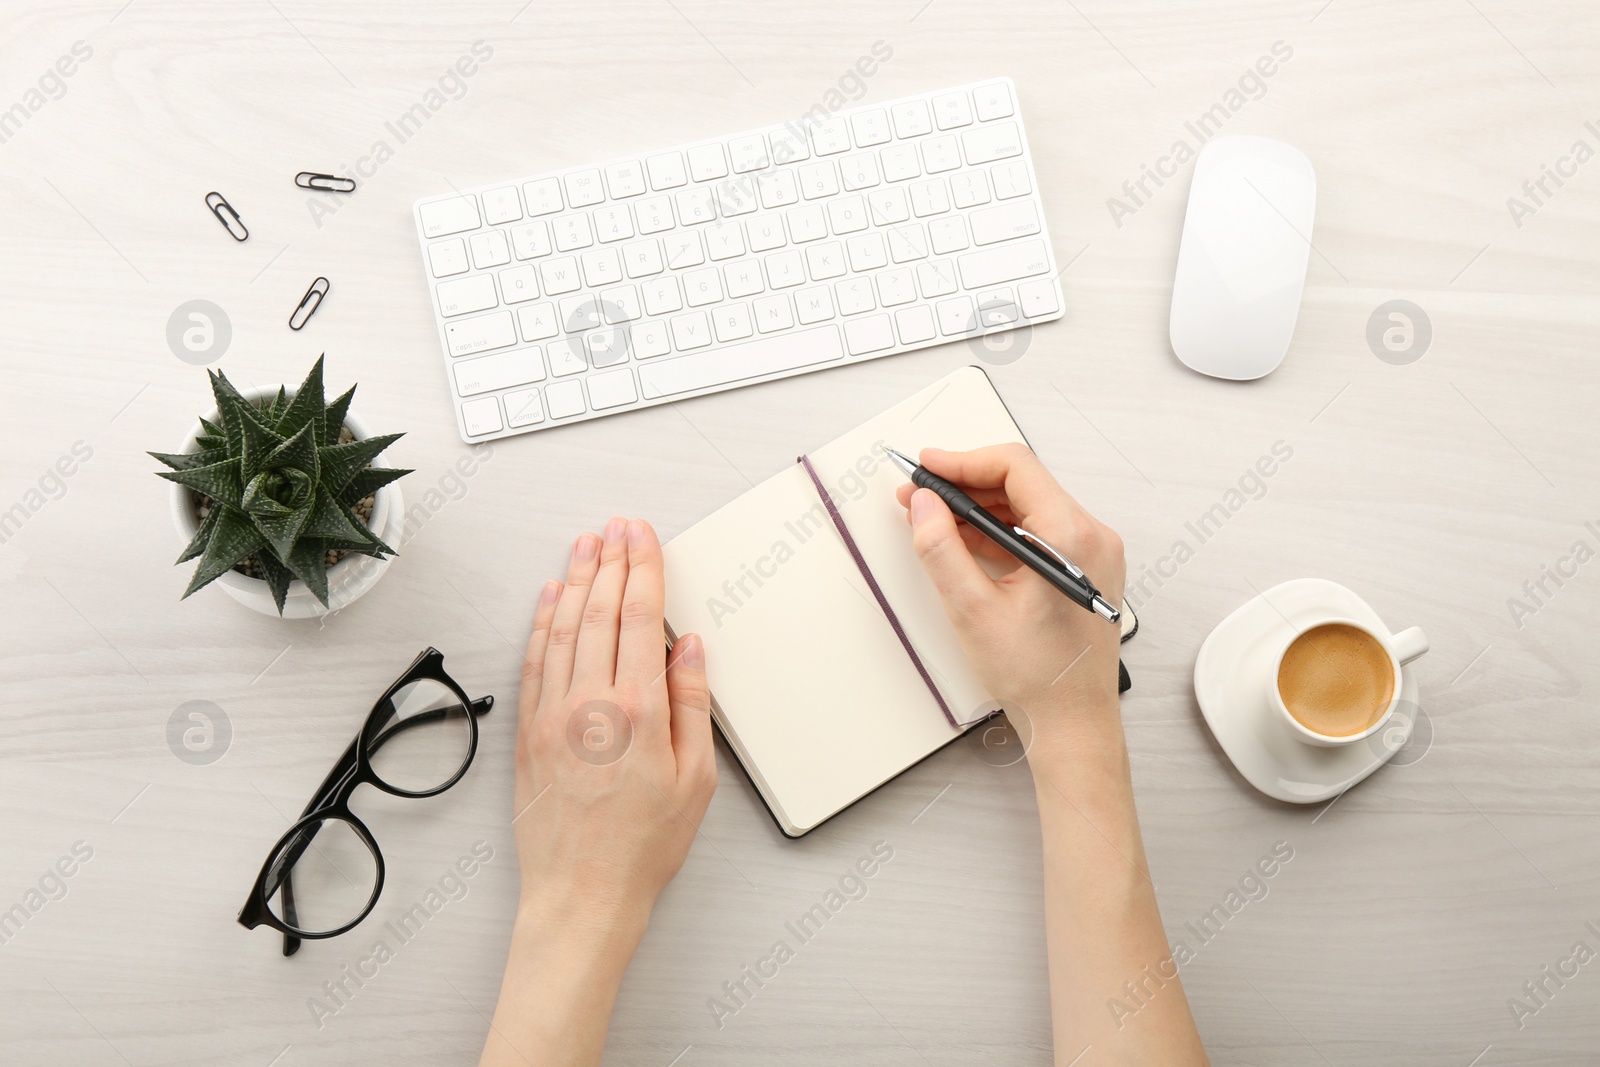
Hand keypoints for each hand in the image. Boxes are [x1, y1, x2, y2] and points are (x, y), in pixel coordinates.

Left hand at [513, 517, 715, 935]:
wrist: (581, 894)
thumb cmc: (642, 846)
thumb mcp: (696, 779)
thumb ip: (693, 704)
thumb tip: (689, 649)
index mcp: (638, 712)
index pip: (639, 618)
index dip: (642, 568)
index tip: (642, 536)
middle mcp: (589, 704)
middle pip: (598, 611)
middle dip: (610, 561)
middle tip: (617, 527)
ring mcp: (551, 715)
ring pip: (561, 627)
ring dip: (574, 579)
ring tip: (584, 545)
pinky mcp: (526, 732)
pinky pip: (533, 661)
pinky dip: (541, 622)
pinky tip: (549, 599)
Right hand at [896, 444, 1125, 749]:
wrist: (1074, 723)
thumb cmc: (1038, 678)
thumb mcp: (972, 610)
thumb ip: (941, 549)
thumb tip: (922, 505)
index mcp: (1070, 537)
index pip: (1014, 468)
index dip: (963, 461)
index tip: (926, 467)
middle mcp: (1091, 536)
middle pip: (1022, 482)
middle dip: (966, 483)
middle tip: (920, 495)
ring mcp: (1094, 552)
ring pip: (1030, 505)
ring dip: (981, 507)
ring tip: (934, 518)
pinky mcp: (1087, 568)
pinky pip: (1041, 530)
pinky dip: (1001, 529)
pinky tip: (966, 540)